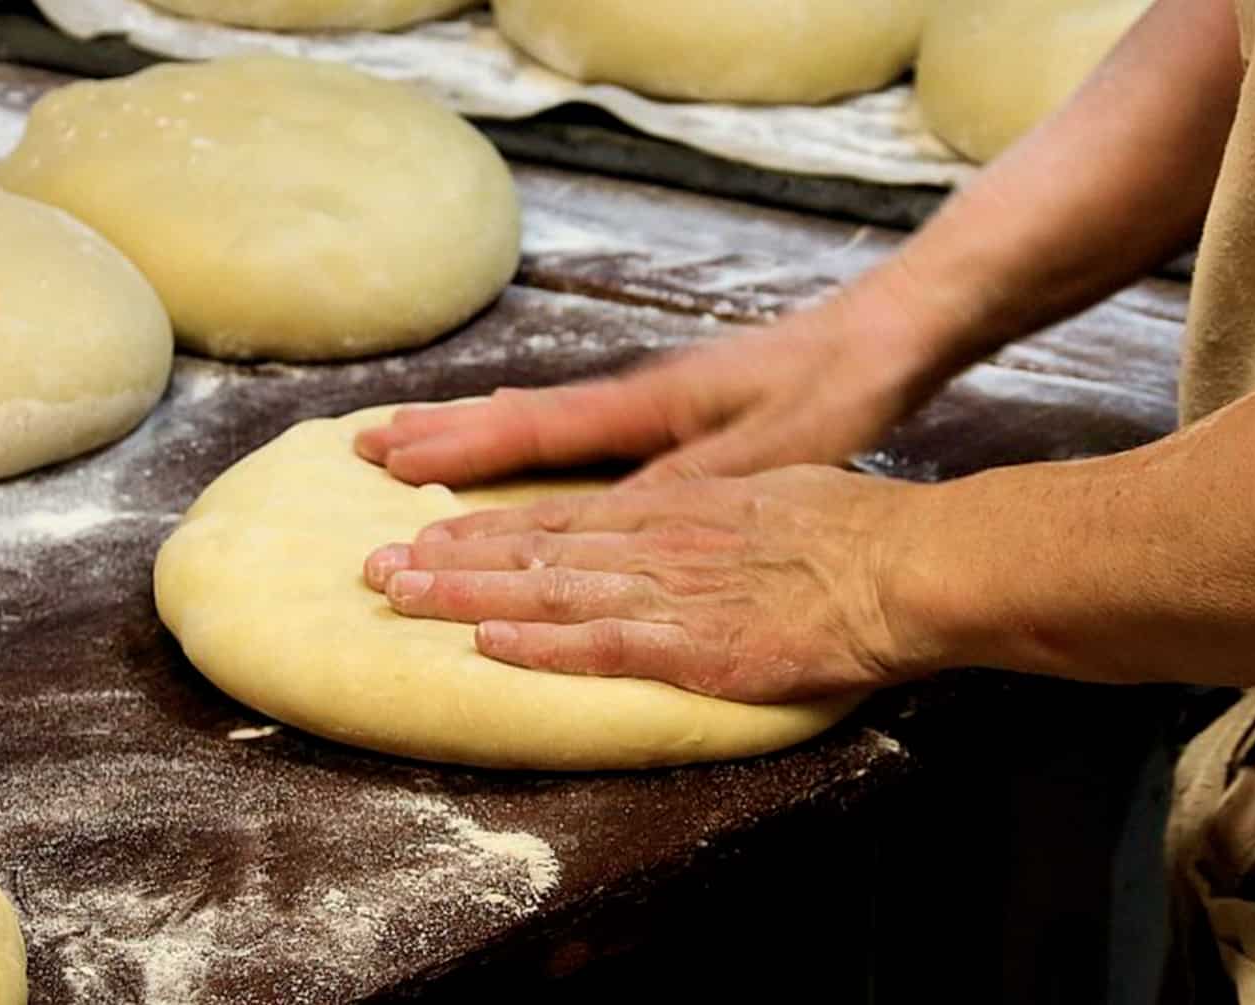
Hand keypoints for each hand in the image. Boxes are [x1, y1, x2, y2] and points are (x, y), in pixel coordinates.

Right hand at [352, 293, 949, 487]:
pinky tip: (521, 451)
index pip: (532, 432)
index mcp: (648, 407)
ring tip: (412, 444)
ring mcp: (653, 402)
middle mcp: (637, 399)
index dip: (460, 453)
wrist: (890, 334)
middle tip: (364, 445)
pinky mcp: (678, 412)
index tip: (390, 461)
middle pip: (518, 419)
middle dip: (442, 437)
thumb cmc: (836, 389)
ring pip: (542, 421)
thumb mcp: (766, 454)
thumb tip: (601, 523)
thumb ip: (685, 485)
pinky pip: (578, 431)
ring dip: (475, 437)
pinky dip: (529, 441)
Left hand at [360, 465, 943, 702]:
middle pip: (536, 547)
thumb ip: (721, 513)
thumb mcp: (778, 495)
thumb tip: (692, 520)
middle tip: (375, 566)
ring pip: (552, 588)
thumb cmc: (862, 531)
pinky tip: (491, 644)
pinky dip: (544, 643)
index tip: (427, 530)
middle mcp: (662, 542)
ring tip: (401, 597)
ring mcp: (676, 592)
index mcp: (679, 508)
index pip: (563, 516)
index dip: (488, 528)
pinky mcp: (700, 643)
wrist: (913, 563)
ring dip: (470, 595)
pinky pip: (606, 643)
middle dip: (450, 558)